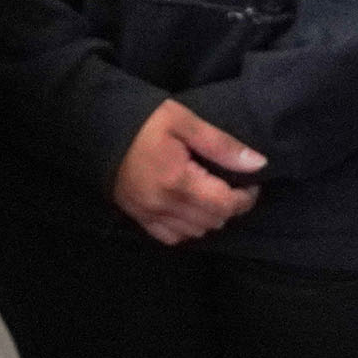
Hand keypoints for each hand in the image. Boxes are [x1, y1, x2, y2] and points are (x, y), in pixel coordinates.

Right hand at [111, 99, 264, 244]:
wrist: (99, 126)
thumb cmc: (144, 120)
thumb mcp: (186, 122)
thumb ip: (222, 146)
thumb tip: (258, 164)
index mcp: (177, 181)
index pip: (225, 205)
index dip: (245, 198)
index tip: (250, 184)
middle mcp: (163, 205)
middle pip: (213, 221)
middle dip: (229, 207)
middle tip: (232, 186)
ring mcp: (148, 214)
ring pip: (195, 232)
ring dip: (210, 218)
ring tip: (211, 195)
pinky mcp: (138, 217)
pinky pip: (171, 237)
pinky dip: (187, 228)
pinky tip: (189, 209)